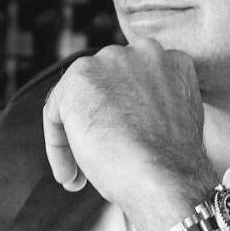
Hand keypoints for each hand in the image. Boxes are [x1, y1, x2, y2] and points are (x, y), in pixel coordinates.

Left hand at [42, 39, 218, 230]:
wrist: (165, 179)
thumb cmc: (173, 166)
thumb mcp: (173, 123)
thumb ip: (153, 106)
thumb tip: (125, 120)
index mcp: (173, 62)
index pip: (135, 83)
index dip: (126, 120)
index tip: (123, 150)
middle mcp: (144, 51)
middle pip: (106, 86)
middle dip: (100, 122)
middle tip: (99, 161)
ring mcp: (111, 62)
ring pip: (79, 98)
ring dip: (77, 136)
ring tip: (80, 175)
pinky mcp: (80, 78)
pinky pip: (56, 112)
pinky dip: (58, 147)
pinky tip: (70, 175)